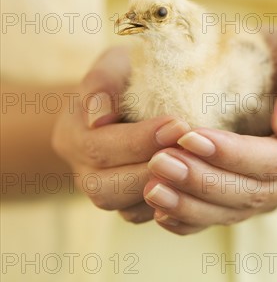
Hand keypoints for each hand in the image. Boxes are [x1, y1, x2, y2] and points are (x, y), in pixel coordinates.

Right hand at [52, 46, 189, 222]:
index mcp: (71, 134)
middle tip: (194, 149)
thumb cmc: (124, 74)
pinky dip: (171, 204)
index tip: (178, 123)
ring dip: (165, 190)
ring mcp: (104, 191)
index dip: (139, 139)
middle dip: (153, 170)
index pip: (99, 146)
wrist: (130, 96)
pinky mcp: (128, 204)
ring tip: (199, 165)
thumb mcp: (112, 65)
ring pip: (127, 210)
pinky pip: (146, 216)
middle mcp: (82, 170)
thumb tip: (99, 117)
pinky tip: (195, 181)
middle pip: (107, 187)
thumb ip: (102, 83)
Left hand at [144, 32, 276, 234]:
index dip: (232, 155)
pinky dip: (188, 220)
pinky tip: (160, 212)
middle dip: (202, 180)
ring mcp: (273, 196)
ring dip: (188, 203)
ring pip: (230, 212)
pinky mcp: (247, 202)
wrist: (272, 73)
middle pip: (250, 192)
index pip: (275, 162)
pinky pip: (218, 220)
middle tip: (159, 163)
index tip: (189, 138)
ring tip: (151, 188)